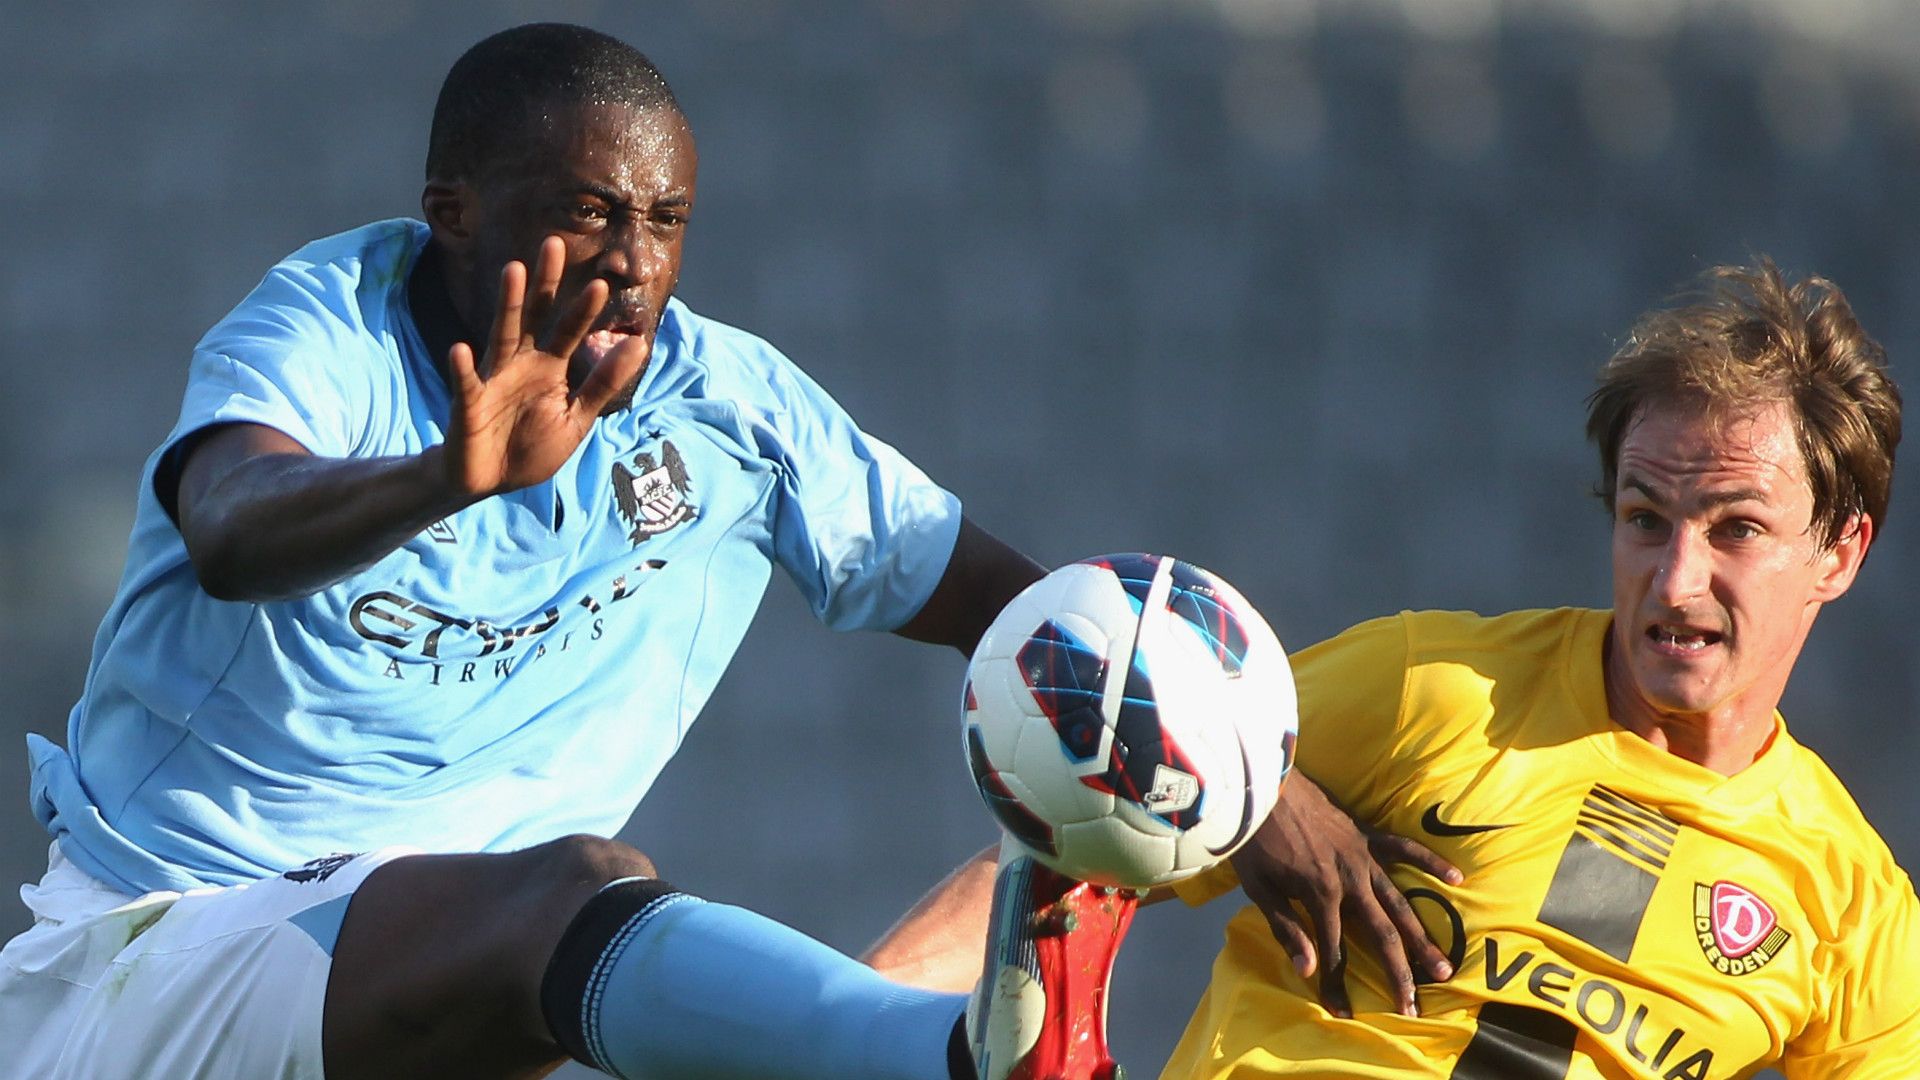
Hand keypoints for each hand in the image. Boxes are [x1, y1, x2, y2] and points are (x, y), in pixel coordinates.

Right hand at [442, 236, 650, 497]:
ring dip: (507, 305)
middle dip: (543, 283)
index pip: (569, 331)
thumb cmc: (533, 446)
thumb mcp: (577, 418)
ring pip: (501, 336)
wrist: (492, 481)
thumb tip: (639, 344)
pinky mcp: (469, 405)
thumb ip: (603, 383)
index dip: (584, 310)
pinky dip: (463, 369)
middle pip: (534, 317)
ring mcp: (493, 380)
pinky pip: (466, 385)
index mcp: (549, 368)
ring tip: (512, 271)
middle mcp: (520, 364)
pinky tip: (460, 351)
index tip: (602, 283)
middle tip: (553, 243)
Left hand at [1229, 772, 1461, 1017]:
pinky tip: (1457, 878)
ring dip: (1422, 936)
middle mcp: (1350, 880)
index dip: (1336, 985)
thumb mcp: (1260, 889)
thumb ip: (1286, 928)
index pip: (1333, 951)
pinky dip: (1431, 862)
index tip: (1344, 1014)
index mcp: (1320, 895)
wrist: (1260, 784)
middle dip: (1398, 973)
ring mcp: (1363, 856)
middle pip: (1380, 935)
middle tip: (1415, 1005)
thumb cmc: (1253, 839)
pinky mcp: (1366, 833)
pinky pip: (1405, 848)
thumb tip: (1308, 970)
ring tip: (1444, 967)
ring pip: (1400, 902)